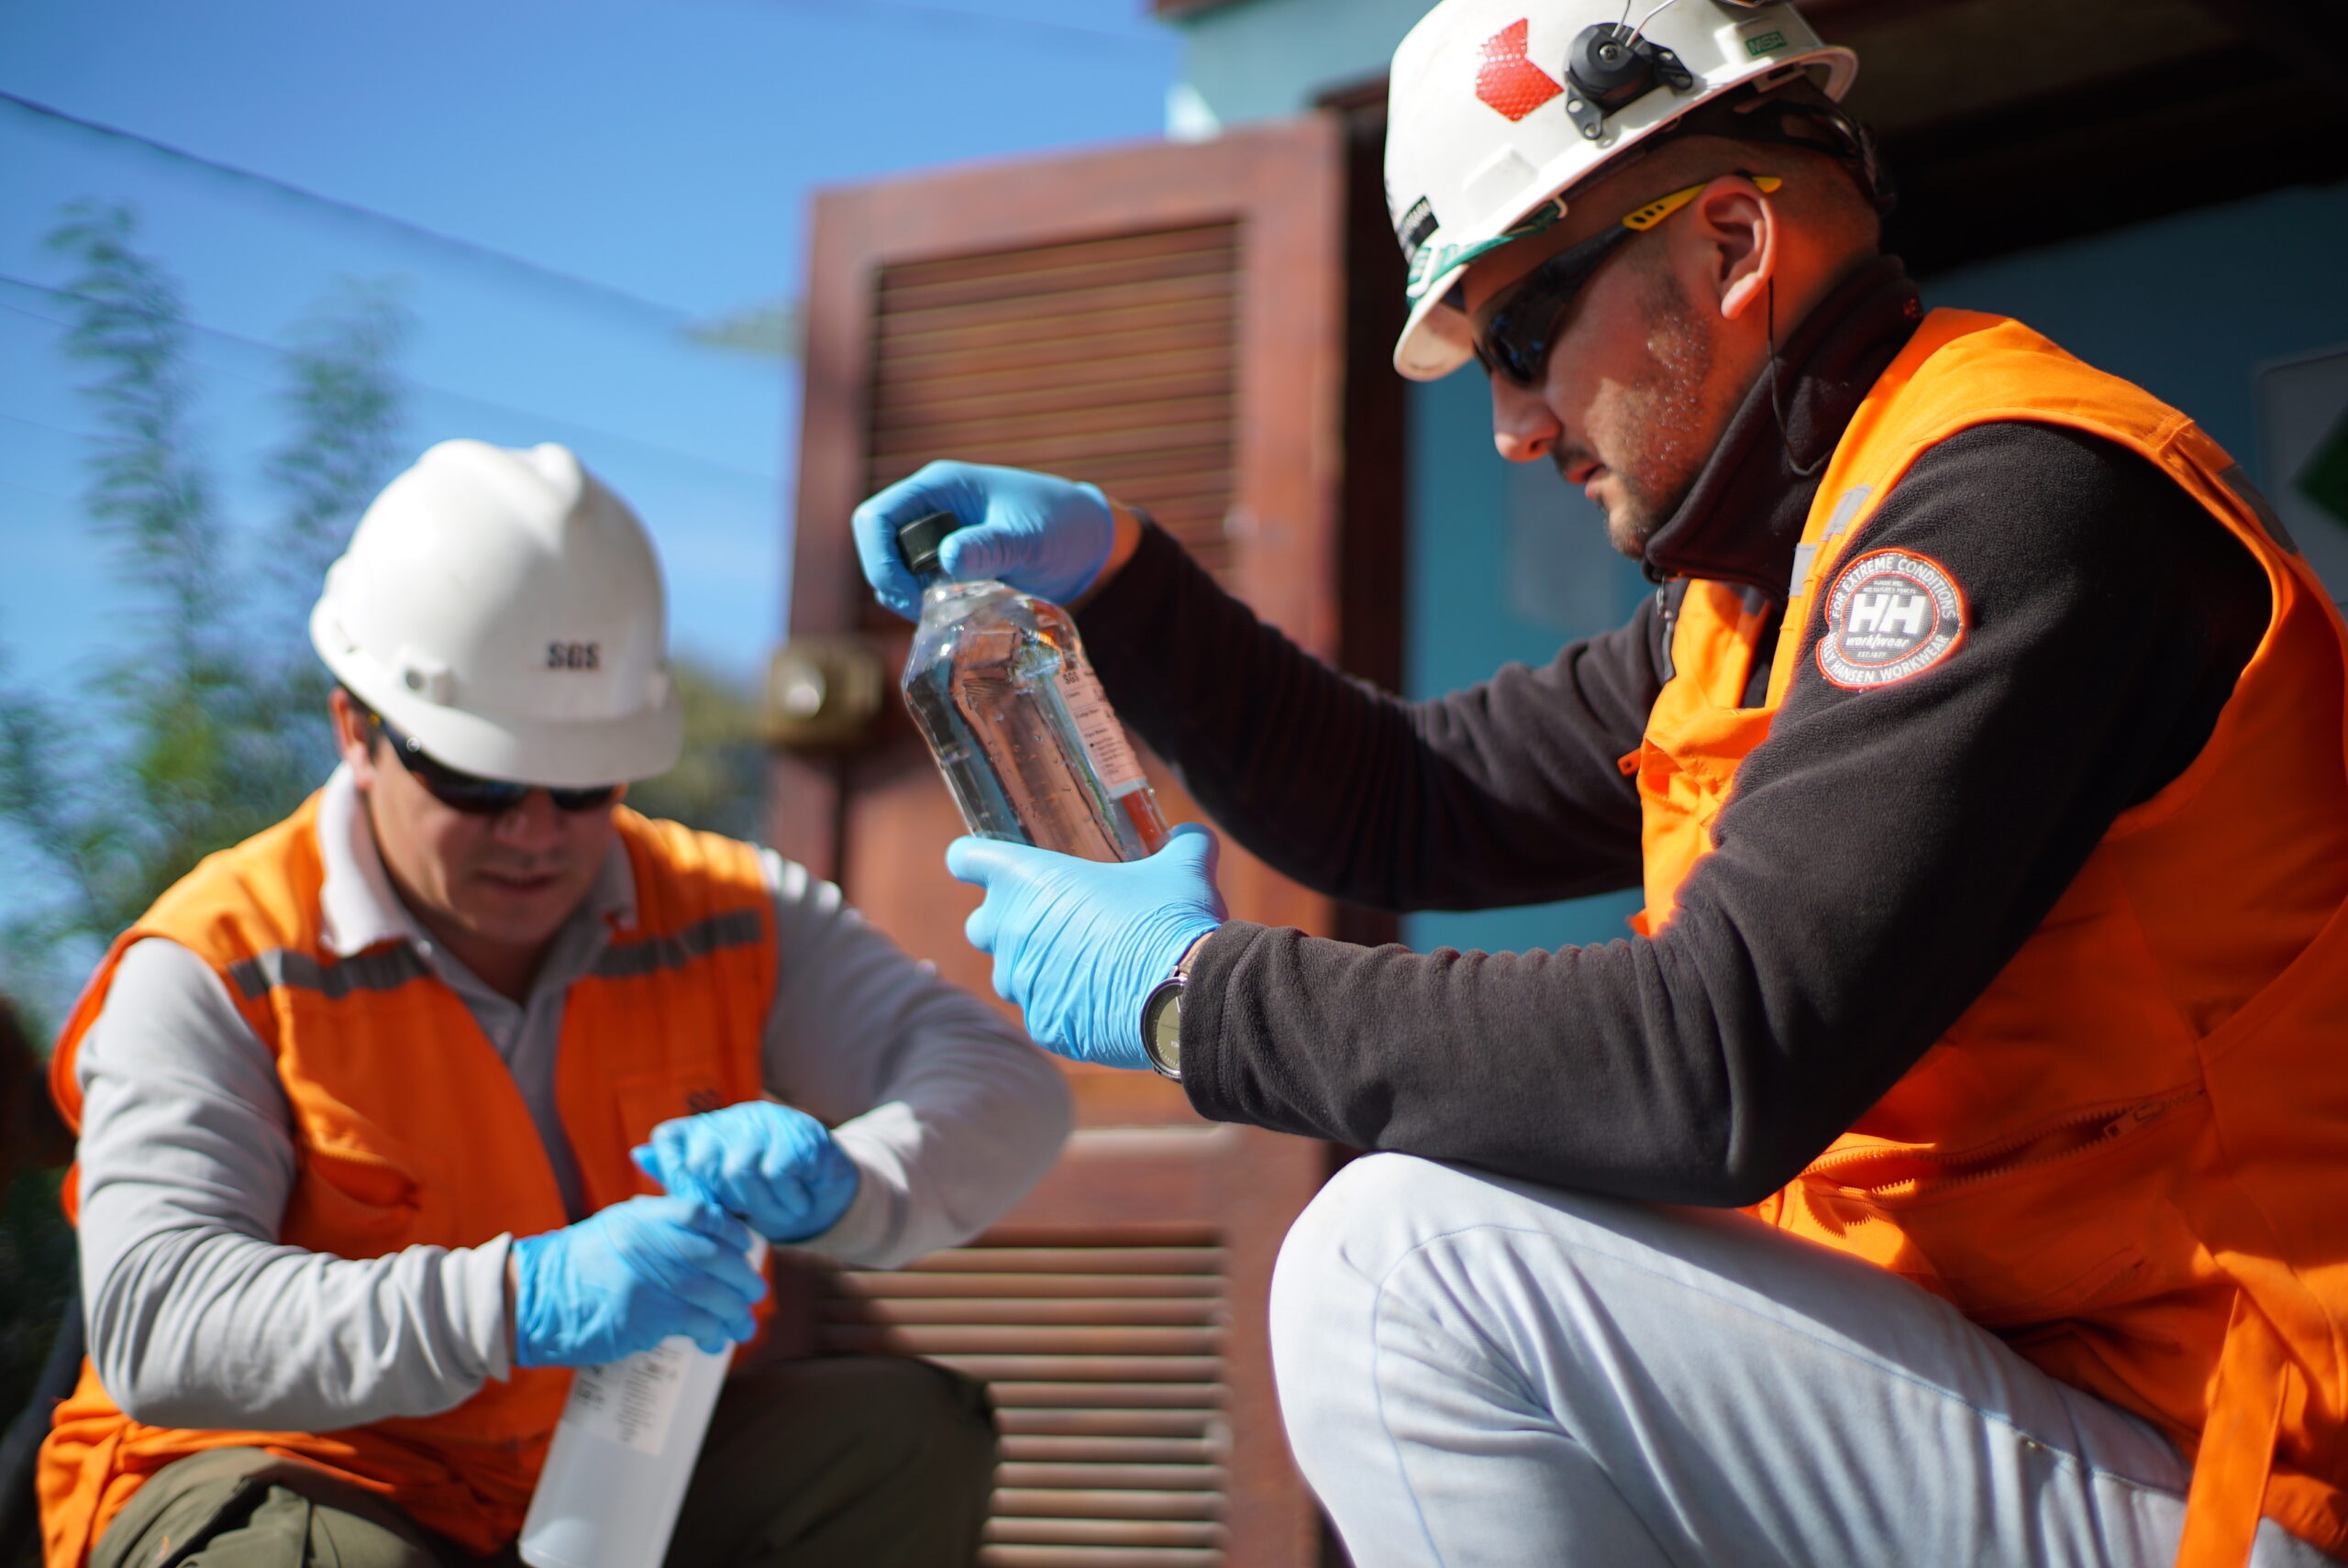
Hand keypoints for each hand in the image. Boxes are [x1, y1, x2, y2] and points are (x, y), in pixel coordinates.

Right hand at [510, 1195, 765, 1366]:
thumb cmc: (576, 1266)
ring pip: (710, 1294)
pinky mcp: (642, 1316)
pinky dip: (711, 1333)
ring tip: (744, 1324)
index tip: (747, 1248)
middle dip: (742, 1277)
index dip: (733, 1233)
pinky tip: (716, 1341)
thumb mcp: (616, 1228)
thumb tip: (705, 1233)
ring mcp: (647, 1280)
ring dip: (734, 1312)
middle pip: (715, 1257)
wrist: (532, 1301)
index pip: (704, 1215)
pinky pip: (692, 1324)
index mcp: (643, 1217)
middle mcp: (649, 1243)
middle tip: (755, 1292)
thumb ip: (657, 1225)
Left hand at [633, 1101, 860, 1244]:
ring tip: (780, 1211)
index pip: (669, 1138)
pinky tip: (799, 1200)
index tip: (693, 1209)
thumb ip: (685, 1179)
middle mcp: (735, 1119)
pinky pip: (776, 1173)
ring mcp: (768, 1122)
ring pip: (738, 1171)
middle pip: (702, 1162)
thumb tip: (638, 1154)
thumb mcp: (722, 1196)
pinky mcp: (799, 1133)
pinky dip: (787, 1199)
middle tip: (750, 1215)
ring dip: (761, 1205)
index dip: (672, 1174)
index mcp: (711, 1130)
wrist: (828, 1197)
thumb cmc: (767, 1197)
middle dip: (724, 1202)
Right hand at [852, 459, 1112, 619]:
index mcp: (940, 488)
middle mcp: (930, 508)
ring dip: (912, 599)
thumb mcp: (1031, 539)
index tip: (908, 597)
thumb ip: (992, 546)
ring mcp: (937, 536)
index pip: (876, 519)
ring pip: (895, 573)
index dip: (878, 561)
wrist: (1088, 542)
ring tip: (953, 614)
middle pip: (879, 549)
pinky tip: (961, 615)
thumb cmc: (1064, 527)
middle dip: (895, 585)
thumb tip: (948, 558)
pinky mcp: (948, 563)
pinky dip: (929, 605)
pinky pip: (919, 587)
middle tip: (931, 612)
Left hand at [946, 824, 1224, 1069]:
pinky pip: (1042, 1012)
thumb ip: (1181, 844)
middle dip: (1004, 922)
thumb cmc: (1173, 920)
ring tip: (1083, 962)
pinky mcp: (1044, 1027)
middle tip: (1048, 918)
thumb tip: (1190, 836)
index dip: (971, 859)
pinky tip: (1101, 1000)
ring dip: (1034, 967)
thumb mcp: (1184, 867)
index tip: (980, 863)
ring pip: (1011, 975)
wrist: (1187, 994)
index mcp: (1029, 882)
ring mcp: (1024, 985)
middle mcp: (1012, 932)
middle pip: (979, 925)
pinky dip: (1063, 1005)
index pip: (966, 859)